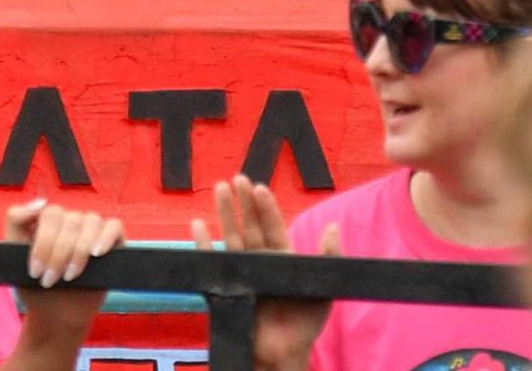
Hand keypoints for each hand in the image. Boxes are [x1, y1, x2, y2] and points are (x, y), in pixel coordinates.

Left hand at [5, 198, 126, 329]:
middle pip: (70, 219)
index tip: (35, 271)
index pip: (50, 213)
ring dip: (79, 251)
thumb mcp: (14, 255)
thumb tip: (41, 202)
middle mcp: (72, 220)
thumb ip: (16, 222)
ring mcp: (93, 229)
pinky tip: (96, 254)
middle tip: (50, 281)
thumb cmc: (35, 286)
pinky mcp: (114, 241)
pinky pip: (114, 226)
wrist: (56, 316)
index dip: (43, 242)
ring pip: (91, 221)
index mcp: (49, 220)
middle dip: (58, 254)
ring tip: (70, 276)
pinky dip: (106, 237)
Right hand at [203, 176, 336, 370]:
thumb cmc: (305, 324)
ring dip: (225, 214)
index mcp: (282, 259)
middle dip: (243, 202)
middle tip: (237, 178)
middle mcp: (260, 262)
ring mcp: (241, 273)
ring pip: (231, 238)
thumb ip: (328, 258)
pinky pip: (212, 264)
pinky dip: (204, 245)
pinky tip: (197, 226)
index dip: (266, 207)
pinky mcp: (225, 288)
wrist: (282, 354)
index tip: (260, 187)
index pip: (273, 226)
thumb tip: (335, 226)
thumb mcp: (323, 289)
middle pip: (249, 226)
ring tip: (220, 189)